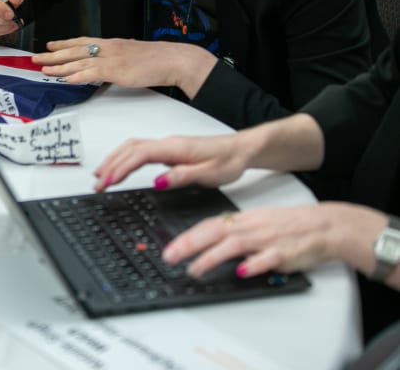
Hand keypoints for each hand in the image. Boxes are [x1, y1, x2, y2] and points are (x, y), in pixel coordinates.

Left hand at [34, 37, 216, 94]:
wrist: (174, 59)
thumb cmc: (157, 59)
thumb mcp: (132, 55)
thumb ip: (117, 59)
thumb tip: (108, 66)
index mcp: (112, 43)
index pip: (82, 41)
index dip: (64, 43)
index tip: (50, 45)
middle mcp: (108, 48)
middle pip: (75, 50)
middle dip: (53, 54)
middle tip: (36, 57)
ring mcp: (112, 58)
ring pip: (79, 62)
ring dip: (60, 66)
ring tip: (44, 69)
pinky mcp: (117, 70)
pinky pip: (92, 73)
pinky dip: (78, 76)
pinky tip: (66, 79)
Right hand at [93, 131, 253, 191]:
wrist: (241, 149)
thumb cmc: (228, 161)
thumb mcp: (210, 174)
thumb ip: (183, 177)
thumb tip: (158, 182)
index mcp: (174, 148)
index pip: (139, 156)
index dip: (120, 168)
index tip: (107, 182)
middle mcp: (166, 143)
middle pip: (128, 149)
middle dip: (110, 165)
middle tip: (97, 184)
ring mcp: (165, 145)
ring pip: (130, 148)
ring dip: (113, 160)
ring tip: (100, 177)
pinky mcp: (166, 149)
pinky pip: (137, 150)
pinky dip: (122, 158)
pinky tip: (118, 168)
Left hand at [162, 202, 385, 279]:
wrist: (323, 225)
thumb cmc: (288, 225)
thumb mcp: (255, 222)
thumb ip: (231, 231)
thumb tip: (205, 241)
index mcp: (242, 220)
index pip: (207, 226)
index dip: (186, 237)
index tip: (168, 249)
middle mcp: (250, 228)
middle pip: (213, 233)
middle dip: (188, 245)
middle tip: (170, 257)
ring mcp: (266, 240)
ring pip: (233, 246)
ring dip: (211, 258)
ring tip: (194, 269)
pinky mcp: (284, 253)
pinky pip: (266, 259)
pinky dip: (252, 265)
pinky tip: (240, 272)